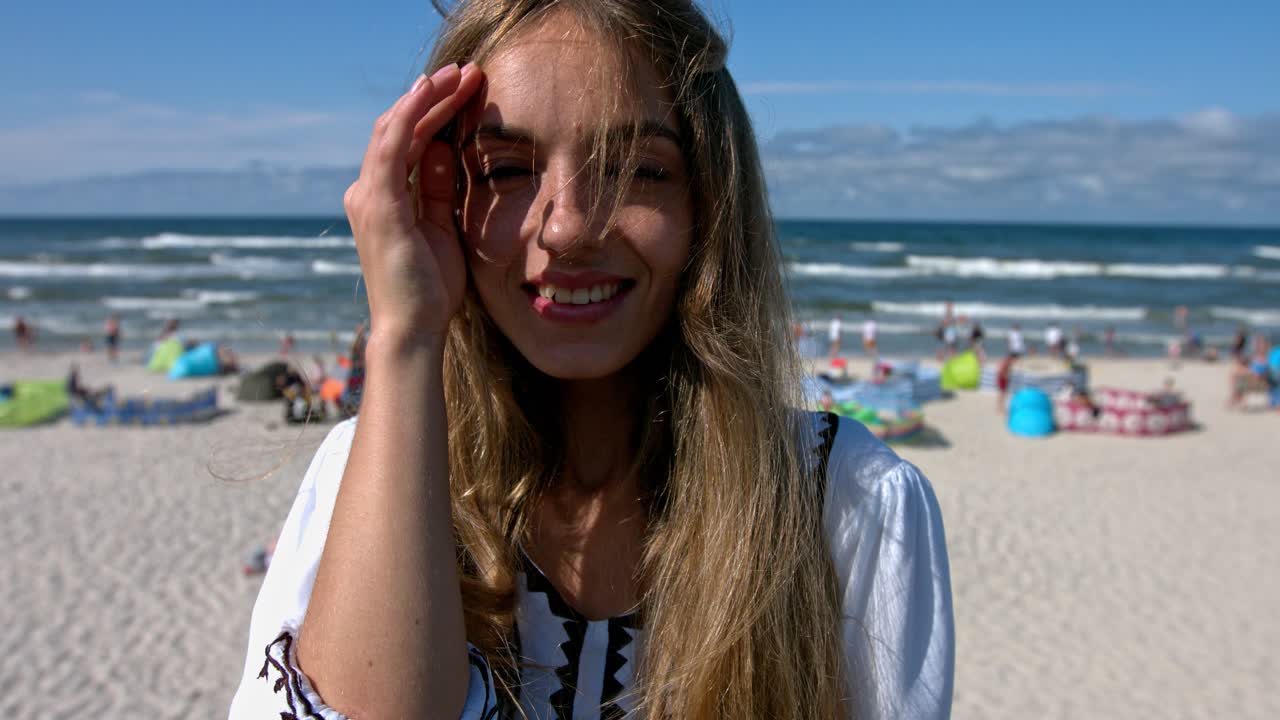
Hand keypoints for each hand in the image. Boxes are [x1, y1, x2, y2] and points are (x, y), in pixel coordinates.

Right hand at [344, 63, 483, 347]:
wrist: (413, 328)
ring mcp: (369, 197)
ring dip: (426, 97)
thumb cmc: (429, 288)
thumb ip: (436, 189)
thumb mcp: (441, 228)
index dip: (436, 111)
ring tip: (457, 74)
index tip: (468, 89)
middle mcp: (369, 191)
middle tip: (467, 71)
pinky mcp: (378, 205)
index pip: (409, 141)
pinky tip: (429, 94)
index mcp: (385, 197)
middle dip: (434, 96)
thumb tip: (441, 149)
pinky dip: (409, 117)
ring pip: (394, 129)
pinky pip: (390, 148)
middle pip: (400, 128)